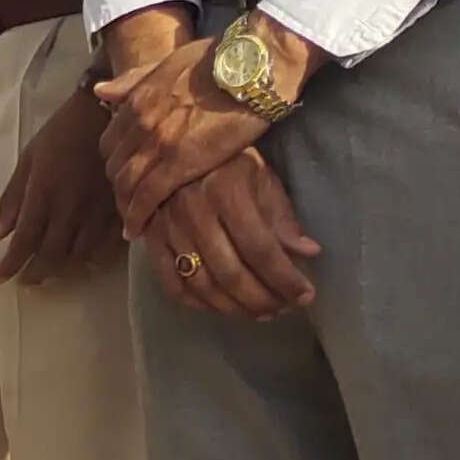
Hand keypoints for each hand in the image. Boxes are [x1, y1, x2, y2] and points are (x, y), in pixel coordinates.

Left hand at [0, 85, 123, 284]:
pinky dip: (93, 257)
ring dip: (63, 268)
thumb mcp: (29, 159)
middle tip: (26, 281)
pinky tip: (85, 260)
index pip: (25, 239)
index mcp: (44, 193)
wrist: (106, 113)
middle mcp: (70, 207)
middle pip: (52, 254)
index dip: (12, 263)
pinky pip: (107, 244)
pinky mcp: (119, 208)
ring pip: (79, 254)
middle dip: (36, 273)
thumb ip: (13, 198)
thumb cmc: (61, 133)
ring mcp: (98, 210)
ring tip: (51, 272)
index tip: (1, 278)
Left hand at [100, 10, 314, 235]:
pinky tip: (137, 230)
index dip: (115, 163)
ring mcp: (156, 144)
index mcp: (136, 100)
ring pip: (126, 185)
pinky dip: (138, 217)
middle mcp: (139, 123)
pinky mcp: (179, 163)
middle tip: (128, 203)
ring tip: (133, 221)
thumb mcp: (168, 63)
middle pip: (114, 167)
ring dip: (125, 206)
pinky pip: (147, 197)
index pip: (110, 143)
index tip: (124, 176)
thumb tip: (100, 91)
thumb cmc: (220, 61)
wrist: (251, 68)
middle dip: (119, 188)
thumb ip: (133, 80)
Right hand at [144, 151, 322, 319]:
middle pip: (231, 273)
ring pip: (202, 284)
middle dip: (261, 300)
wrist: (173, 145)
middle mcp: (194, 212)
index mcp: (226, 192)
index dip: (285, 279)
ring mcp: (168, 228)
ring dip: (233, 308)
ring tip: (259, 313)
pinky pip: (171, 283)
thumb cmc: (227, 161)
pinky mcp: (151, 239)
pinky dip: (196, 302)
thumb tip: (308, 253)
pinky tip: (219, 306)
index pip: (260, 248)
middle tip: (283, 310)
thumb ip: (282, 217)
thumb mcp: (261, 177)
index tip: (305, 296)